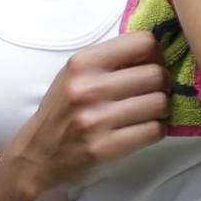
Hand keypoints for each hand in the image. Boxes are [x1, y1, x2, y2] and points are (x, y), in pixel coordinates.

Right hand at [5, 30, 168, 194]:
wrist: (37, 157)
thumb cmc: (63, 112)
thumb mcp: (75, 76)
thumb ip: (109, 60)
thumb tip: (158, 48)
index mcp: (82, 63)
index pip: (142, 42)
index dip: (156, 54)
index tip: (151, 65)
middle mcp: (87, 89)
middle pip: (156, 74)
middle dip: (163, 84)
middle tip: (154, 92)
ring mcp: (95, 120)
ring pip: (160, 103)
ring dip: (161, 109)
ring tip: (149, 112)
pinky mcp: (105, 149)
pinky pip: (154, 131)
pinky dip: (157, 130)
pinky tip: (144, 130)